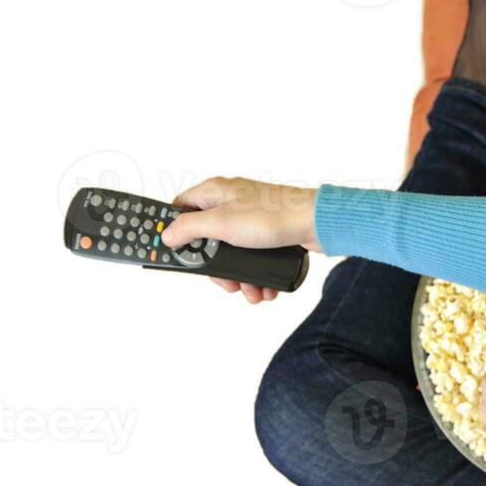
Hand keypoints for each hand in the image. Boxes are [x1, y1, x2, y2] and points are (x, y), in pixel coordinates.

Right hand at [160, 176, 322, 304]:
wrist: (318, 224)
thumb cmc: (273, 216)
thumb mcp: (221, 223)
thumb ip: (190, 228)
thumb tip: (167, 235)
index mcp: (215, 192)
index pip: (182, 208)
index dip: (177, 231)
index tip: (177, 253)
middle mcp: (232, 203)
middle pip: (209, 239)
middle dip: (217, 267)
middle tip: (226, 284)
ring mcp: (252, 219)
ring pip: (233, 253)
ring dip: (240, 278)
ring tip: (250, 293)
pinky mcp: (270, 235)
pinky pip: (255, 258)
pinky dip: (258, 276)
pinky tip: (265, 289)